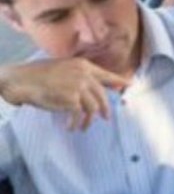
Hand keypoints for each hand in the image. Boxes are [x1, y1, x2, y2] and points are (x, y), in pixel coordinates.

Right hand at [0, 58, 126, 129]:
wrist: (24, 80)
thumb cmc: (40, 75)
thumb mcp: (64, 69)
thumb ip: (80, 76)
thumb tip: (94, 88)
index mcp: (84, 66)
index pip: (106, 75)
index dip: (118, 81)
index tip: (129, 85)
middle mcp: (85, 75)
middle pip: (102, 95)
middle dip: (105, 108)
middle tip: (106, 118)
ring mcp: (79, 86)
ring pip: (93, 107)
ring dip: (88, 120)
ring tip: (82, 127)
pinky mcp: (72, 99)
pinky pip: (80, 115)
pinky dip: (75, 123)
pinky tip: (70, 127)